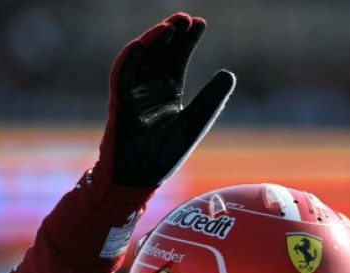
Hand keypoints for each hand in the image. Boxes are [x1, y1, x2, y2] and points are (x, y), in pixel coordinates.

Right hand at [96, 12, 235, 186]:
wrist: (139, 179)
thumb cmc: (164, 155)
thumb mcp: (195, 123)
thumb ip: (210, 100)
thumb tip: (229, 73)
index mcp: (168, 93)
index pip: (177, 60)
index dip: (187, 42)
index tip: (200, 23)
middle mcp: (149, 89)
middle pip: (160, 55)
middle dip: (172, 35)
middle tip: (186, 18)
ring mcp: (133, 94)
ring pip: (142, 61)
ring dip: (154, 43)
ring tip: (169, 27)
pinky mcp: (120, 104)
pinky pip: (121, 78)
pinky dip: (129, 61)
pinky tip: (141, 44)